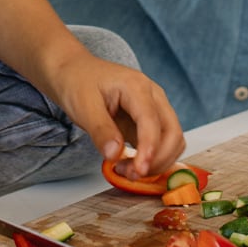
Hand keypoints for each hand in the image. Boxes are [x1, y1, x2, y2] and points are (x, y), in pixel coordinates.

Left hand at [42, 50, 184, 180]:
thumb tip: (115, 154)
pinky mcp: (148, 122)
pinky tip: (130, 166)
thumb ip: (100, 130)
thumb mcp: (83, 106)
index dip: (150, 149)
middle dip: (157, 159)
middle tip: (130, 175)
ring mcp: (153, 109)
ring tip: (126, 170)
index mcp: (137, 86)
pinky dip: (152, 159)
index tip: (139, 171)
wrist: (75, 72)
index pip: (152, 121)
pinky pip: (161, 144)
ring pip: (172, 141)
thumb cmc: (78, 82)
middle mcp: (152, 96)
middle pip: (172, 132)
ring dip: (157, 162)